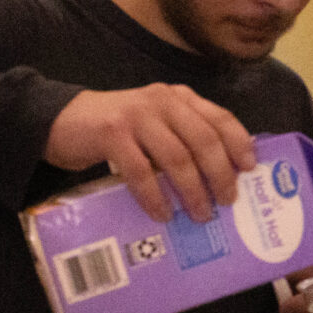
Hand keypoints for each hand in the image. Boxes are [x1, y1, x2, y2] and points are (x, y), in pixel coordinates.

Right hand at [43, 83, 254, 221]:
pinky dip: (155, 197)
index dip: (239, 144)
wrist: (62, 120)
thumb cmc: (117, 131)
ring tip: (199, 214)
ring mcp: (137, 115)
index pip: (220, 117)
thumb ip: (183, 137)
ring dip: (192, 191)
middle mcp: (162, 101)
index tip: (250, 169)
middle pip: (204, 140)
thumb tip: (222, 176)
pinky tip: (162, 214)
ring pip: (177, 158)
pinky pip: (141, 172)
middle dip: (220, 175)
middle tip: (227, 201)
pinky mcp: (112, 133)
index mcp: (179, 98)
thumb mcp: (155, 125)